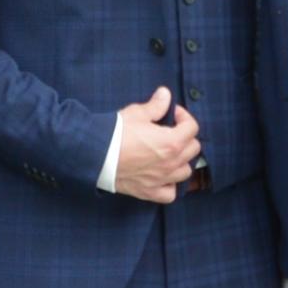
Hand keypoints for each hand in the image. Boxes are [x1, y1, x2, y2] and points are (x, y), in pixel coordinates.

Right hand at [106, 88, 203, 202]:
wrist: (95, 154)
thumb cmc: (116, 133)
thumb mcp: (136, 113)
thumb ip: (156, 105)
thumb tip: (165, 94)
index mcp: (172, 142)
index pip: (192, 127)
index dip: (183, 116)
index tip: (172, 113)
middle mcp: (171, 163)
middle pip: (193, 149)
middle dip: (185, 137)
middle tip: (171, 131)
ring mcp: (161, 179)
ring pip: (185, 172)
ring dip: (181, 161)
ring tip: (169, 154)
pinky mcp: (149, 191)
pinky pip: (170, 193)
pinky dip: (170, 185)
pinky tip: (163, 177)